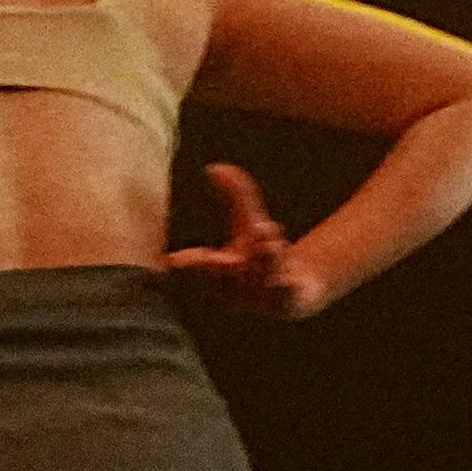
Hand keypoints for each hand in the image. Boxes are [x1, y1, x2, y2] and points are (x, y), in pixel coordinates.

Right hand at [165, 163, 329, 320]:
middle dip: (226, 265)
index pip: (199, 266)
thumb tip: (215, 167)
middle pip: (231, 273)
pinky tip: (285, 281)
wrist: (298, 289)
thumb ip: (237, 195)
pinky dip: (284, 289)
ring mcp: (262, 298)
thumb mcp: (250, 221)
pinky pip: (284, 298)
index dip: (188, 264)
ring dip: (264, 259)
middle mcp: (237, 288)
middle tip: (225, 257)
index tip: (173, 261)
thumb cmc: (262, 254)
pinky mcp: (288, 303)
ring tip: (268, 238)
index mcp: (219, 270)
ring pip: (260, 279)